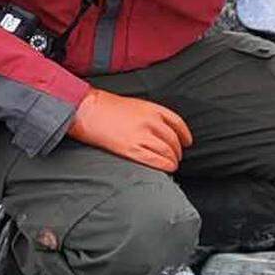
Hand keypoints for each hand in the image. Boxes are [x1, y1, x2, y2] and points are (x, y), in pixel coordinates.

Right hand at [68, 89, 192, 171]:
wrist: (88, 109)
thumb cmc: (107, 107)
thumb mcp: (135, 105)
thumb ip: (150, 116)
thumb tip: (161, 132)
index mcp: (152, 108)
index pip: (177, 123)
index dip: (185, 134)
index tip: (187, 142)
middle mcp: (150, 121)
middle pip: (173, 140)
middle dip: (177, 151)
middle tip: (177, 157)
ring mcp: (141, 135)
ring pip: (167, 151)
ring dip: (172, 160)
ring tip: (172, 165)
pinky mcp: (131, 149)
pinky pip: (155, 160)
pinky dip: (165, 166)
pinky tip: (168, 169)